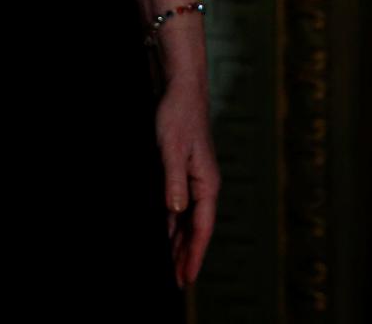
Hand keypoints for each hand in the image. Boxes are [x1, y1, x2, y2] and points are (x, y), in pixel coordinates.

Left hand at [155, 70, 217, 285]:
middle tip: (176, 282)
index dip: (193, 255)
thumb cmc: (178, 116)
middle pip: (196, 229)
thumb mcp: (172, 149)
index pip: (202, 228)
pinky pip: (178, 206)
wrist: (181, 89)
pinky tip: (164, 234)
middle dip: (186, 256)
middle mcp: (204, 185)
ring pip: (186, 220)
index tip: (186, 277)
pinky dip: (172, 224)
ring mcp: (195, 180)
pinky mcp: (184, 172)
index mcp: (207, 183)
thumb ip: (173, 182)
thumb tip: (175, 212)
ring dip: (178, 243)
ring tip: (170, 266)